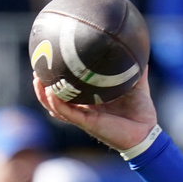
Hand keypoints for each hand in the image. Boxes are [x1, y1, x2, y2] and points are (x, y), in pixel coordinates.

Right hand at [33, 68, 157, 151]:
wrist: (147, 132)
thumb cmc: (141, 112)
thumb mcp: (138, 86)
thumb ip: (137, 70)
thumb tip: (141, 49)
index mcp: (92, 99)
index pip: (70, 87)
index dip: (58, 77)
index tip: (50, 59)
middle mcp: (84, 107)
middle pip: (55, 97)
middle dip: (43, 84)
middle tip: (36, 68)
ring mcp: (84, 116)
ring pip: (56, 106)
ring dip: (43, 94)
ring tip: (36, 80)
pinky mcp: (87, 123)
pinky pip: (67, 113)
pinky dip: (57, 104)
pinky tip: (50, 93)